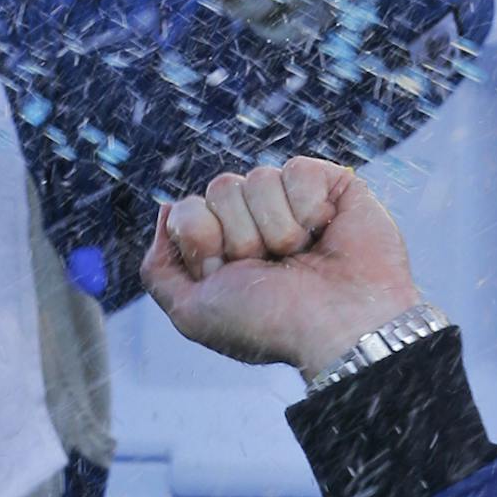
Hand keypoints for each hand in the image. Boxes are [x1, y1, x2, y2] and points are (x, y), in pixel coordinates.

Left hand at [142, 158, 418, 377]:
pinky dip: (307, 207)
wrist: (337, 327)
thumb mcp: (191, 313)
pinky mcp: (330, 185)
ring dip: (275, 228)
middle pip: (220, 188)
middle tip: (267, 268)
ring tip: (297, 256)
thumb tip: (164, 209)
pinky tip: (321, 233)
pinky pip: (297, 170)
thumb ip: (159, 269)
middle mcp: (252, 221)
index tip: (224, 273)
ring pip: (258, 177)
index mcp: (218, 246)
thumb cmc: (268, 325)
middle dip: (240, 235)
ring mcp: (290, 201)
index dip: (202, 240)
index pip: (186, 209)